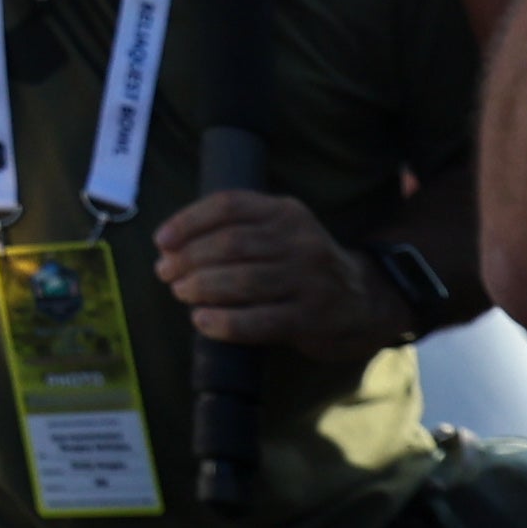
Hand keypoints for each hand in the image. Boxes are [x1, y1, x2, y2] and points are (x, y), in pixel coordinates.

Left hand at [151, 189, 403, 361]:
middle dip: (189, 259)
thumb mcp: (278, 233)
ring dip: (201, 288)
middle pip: (231, 244)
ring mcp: (310, 280)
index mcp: (286, 212)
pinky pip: (260, 320)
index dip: (188, 221)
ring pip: (242, 280)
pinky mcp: (313, 318)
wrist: (365, 300)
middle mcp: (301, 241)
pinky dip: (224, 322)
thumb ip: (234, 231)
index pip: (229, 205)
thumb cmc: (299, 266)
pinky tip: (202, 322)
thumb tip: (169, 248)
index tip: (161, 241)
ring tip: (181, 292)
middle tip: (166, 273)